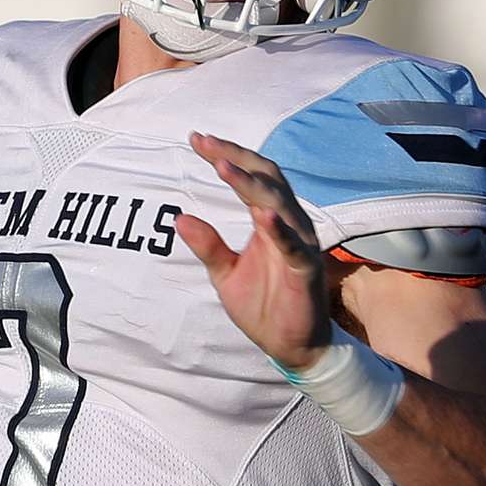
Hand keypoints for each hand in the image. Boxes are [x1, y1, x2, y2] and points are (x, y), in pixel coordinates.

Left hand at [177, 132, 331, 369]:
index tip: (196, 139)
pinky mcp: (306, 269)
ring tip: (222, 167)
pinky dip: (280, 229)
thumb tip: (179, 218)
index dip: (226, 156)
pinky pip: (294, 246)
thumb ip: (208, 245)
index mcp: (268, 221)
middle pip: (266, 177)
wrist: (291, 347)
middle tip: (204, 142)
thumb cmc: (263, 306)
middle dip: (235, 157)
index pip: (250, 177)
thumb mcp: (225, 273)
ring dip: (250, 184)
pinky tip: (264, 215)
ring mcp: (300, 244)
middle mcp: (288, 224)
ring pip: (279, 203)